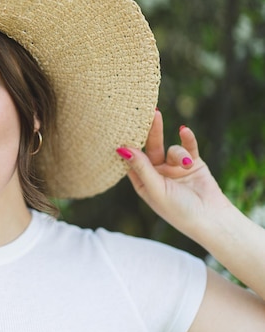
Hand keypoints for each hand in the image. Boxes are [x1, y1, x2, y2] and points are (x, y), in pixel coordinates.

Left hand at [118, 110, 232, 235]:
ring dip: (178, 153)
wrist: (211, 219)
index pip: (131, 159)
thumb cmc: (178, 210)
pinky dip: (187, 139)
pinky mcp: (192, 163)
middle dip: (151, 132)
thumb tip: (121, 148)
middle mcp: (156, 172)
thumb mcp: (155, 188)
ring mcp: (174, 167)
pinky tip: (184, 130)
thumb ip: (140, 167)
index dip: (128, 143)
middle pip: (150, 147)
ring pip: (171, 149)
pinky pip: (188, 146)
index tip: (123, 126)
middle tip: (149, 113)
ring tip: (185, 164)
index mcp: (142, 181)